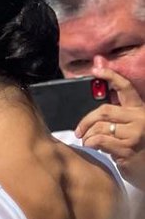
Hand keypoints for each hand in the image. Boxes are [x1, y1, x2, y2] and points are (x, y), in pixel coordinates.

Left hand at [76, 61, 144, 186]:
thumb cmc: (138, 149)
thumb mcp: (132, 129)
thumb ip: (117, 116)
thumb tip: (96, 103)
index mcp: (140, 110)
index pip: (126, 88)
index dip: (111, 76)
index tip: (96, 69)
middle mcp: (140, 119)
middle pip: (104, 110)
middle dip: (86, 120)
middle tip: (79, 131)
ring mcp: (135, 134)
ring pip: (99, 127)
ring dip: (87, 136)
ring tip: (88, 142)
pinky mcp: (128, 148)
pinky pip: (100, 140)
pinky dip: (91, 143)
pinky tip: (92, 147)